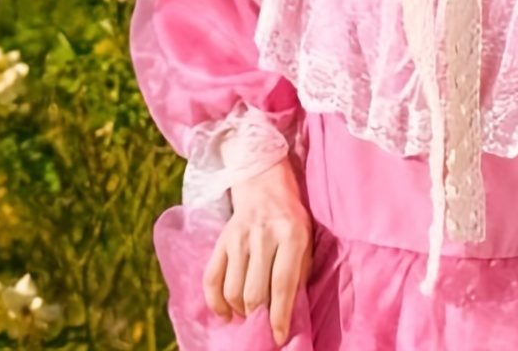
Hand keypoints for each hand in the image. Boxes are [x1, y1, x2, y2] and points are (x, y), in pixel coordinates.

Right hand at [203, 159, 312, 346]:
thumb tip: (288, 314)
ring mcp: (238, 238)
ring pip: (233, 290)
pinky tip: (226, 313)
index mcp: (291, 235)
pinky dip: (216, 303)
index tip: (278, 338)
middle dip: (258, 317)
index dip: (279, 317)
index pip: (282, 285)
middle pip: (254, 292)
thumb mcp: (306, 239)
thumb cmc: (291, 217)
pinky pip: (211, 279)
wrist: (265, 182)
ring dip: (240, 311)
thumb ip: (298, 273)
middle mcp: (263, 236)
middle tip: (263, 324)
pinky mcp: (221, 240)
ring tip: (248, 315)